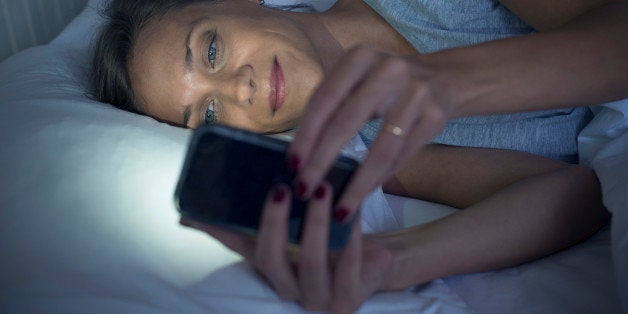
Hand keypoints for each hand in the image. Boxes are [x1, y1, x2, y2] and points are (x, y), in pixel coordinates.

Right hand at [181, 183, 394, 312]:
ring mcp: (317, 298)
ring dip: (315, 224)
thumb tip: (236, 179)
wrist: (374, 268)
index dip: (217, 230)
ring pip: (310, 263)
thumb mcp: (303, 225)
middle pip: (269, 259)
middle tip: (281, 187)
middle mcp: (288, 288)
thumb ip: (276, 208)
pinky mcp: (348, 298)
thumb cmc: (333, 242)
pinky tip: (354, 212)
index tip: (194, 209)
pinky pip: (348, 266)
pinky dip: (351, 236)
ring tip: (323, 189)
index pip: (238, 247)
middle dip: (274, 222)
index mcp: (273, 268)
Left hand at [289, 46, 449, 220]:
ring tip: (340, 208)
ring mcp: (416, 92)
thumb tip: (301, 156)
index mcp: (360, 58)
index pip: (324, 99)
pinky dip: (381, 179)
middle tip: (305, 189)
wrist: (446, 78)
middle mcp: (388, 69)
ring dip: (357, 183)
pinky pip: (403, 156)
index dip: (306, 134)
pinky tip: (364, 195)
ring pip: (381, 147)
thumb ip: (334, 106)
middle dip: (321, 161)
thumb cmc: (388, 86)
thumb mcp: (360, 80)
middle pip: (346, 122)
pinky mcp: (436, 116)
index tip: (292, 165)